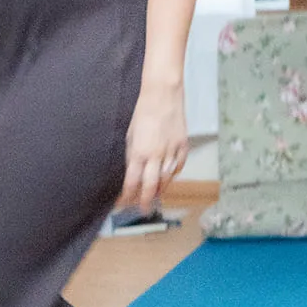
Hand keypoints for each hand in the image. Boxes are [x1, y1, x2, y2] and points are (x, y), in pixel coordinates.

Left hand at [122, 82, 188, 214]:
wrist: (163, 95)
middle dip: (145, 201)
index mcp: (139, 153)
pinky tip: (169, 177)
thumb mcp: (130, 134)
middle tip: (143, 210)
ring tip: (155, 196)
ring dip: (160, 189)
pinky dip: (173, 174)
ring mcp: (172, 152)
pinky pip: (178, 166)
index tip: (123, 203)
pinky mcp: (183, 146)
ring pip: (167, 179)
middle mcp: (156, 156)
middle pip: (151, 186)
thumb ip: (132, 154)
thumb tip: (132, 170)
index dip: (128, 196)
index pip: (132, 182)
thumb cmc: (143, 111)